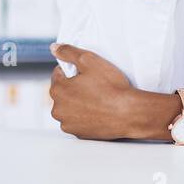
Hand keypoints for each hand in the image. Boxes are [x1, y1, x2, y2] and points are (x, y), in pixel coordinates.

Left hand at [48, 43, 181, 140]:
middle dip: (74, 87)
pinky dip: (84, 116)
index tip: (87, 73)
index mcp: (58, 90)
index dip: (72, 71)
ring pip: (69, 108)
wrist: (130, 113)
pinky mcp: (79, 135)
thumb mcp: (89, 60)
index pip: (58, 74)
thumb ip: (68, 52)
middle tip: (93, 85)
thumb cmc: (111, 87)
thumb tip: (53, 48)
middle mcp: (58, 109)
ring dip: (78, 103)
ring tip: (97, 99)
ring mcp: (68, 124)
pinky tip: (98, 111)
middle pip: (63, 92)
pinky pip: (77, 121)